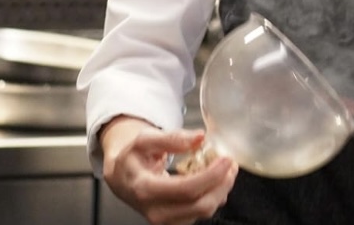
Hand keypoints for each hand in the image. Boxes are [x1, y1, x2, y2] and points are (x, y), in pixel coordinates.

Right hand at [100, 116, 237, 224]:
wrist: (122, 177)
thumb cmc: (133, 158)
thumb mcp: (145, 140)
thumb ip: (172, 138)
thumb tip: (199, 137)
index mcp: (145, 189)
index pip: (186, 189)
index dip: (211, 175)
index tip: (226, 159)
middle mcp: (155, 210)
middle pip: (200, 205)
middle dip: (222, 184)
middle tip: (230, 163)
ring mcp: (165, 220)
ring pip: (204, 210)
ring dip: (220, 189)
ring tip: (224, 168)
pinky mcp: (175, 222)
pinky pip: (201, 212)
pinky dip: (213, 195)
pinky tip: (213, 179)